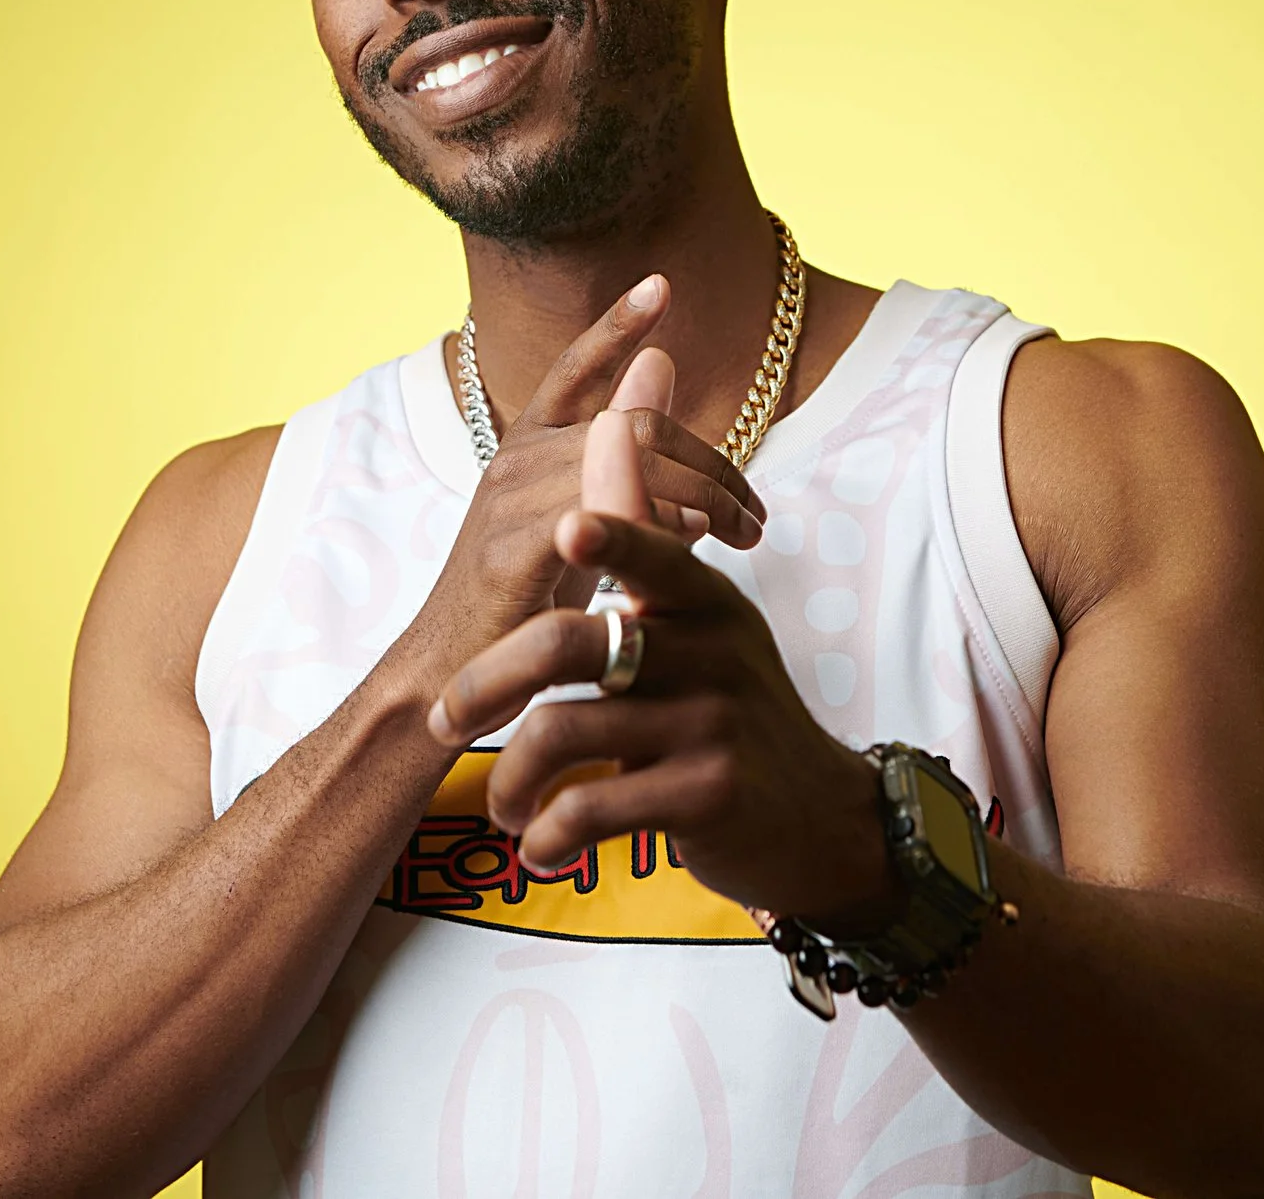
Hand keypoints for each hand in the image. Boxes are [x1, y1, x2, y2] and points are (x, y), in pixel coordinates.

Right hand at [405, 276, 766, 670]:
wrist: (455, 674)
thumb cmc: (522, 595)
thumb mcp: (574, 509)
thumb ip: (618, 443)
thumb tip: (664, 362)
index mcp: (527, 441)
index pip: (575, 367)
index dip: (616, 325)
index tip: (662, 286)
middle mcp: (518, 457)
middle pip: (641, 425)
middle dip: (713, 464)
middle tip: (756, 512)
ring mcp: (513, 499)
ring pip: (636, 466)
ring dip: (707, 499)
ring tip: (746, 534)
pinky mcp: (517, 548)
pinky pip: (610, 516)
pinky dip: (663, 526)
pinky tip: (692, 546)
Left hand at [426, 414, 898, 927]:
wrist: (818, 819)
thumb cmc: (728, 710)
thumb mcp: (703, 619)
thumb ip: (645, 530)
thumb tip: (612, 415)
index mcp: (704, 599)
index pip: (651, 553)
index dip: (612, 538)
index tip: (569, 528)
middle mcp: (713, 650)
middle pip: (570, 643)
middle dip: (486, 680)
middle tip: (445, 722)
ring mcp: (713, 723)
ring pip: (564, 732)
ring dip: (511, 778)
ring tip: (506, 805)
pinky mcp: (707, 796)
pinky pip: (594, 806)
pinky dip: (549, 831)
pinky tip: (541, 846)